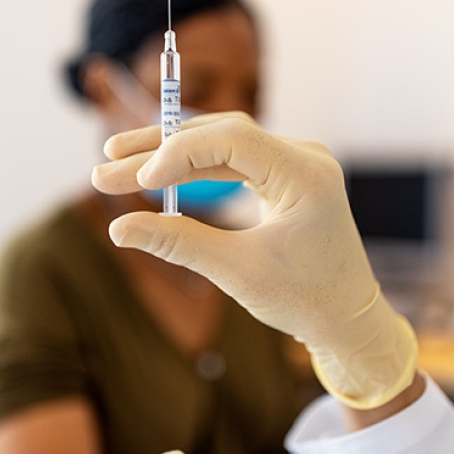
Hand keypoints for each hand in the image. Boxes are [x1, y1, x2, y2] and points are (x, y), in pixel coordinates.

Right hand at [92, 113, 416, 408]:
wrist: (348, 320)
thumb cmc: (304, 300)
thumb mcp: (237, 272)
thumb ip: (178, 243)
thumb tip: (118, 229)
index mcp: (306, 175)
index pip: (232, 139)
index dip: (177, 152)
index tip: (137, 181)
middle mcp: (305, 158)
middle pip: (221, 134)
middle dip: (160, 150)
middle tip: (106, 165)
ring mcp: (297, 164)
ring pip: (222, 144)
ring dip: (171, 156)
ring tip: (117, 167)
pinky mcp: (285, 176)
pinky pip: (233, 160)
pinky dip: (194, 169)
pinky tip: (155, 177)